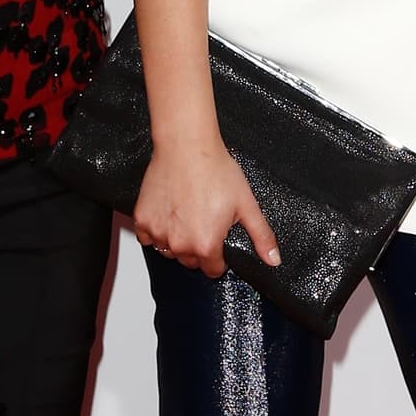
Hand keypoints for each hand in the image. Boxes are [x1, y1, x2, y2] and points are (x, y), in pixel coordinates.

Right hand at [134, 137, 279, 277]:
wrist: (187, 145)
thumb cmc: (215, 170)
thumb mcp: (246, 203)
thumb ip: (261, 236)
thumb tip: (273, 260)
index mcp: (206, 246)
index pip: (213, 269)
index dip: (219, 255)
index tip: (218, 236)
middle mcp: (180, 245)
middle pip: (190, 261)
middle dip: (198, 247)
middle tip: (203, 220)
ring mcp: (158, 233)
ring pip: (168, 250)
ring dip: (176, 239)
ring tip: (186, 213)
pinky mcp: (142, 219)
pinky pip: (147, 237)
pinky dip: (155, 230)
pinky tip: (167, 212)